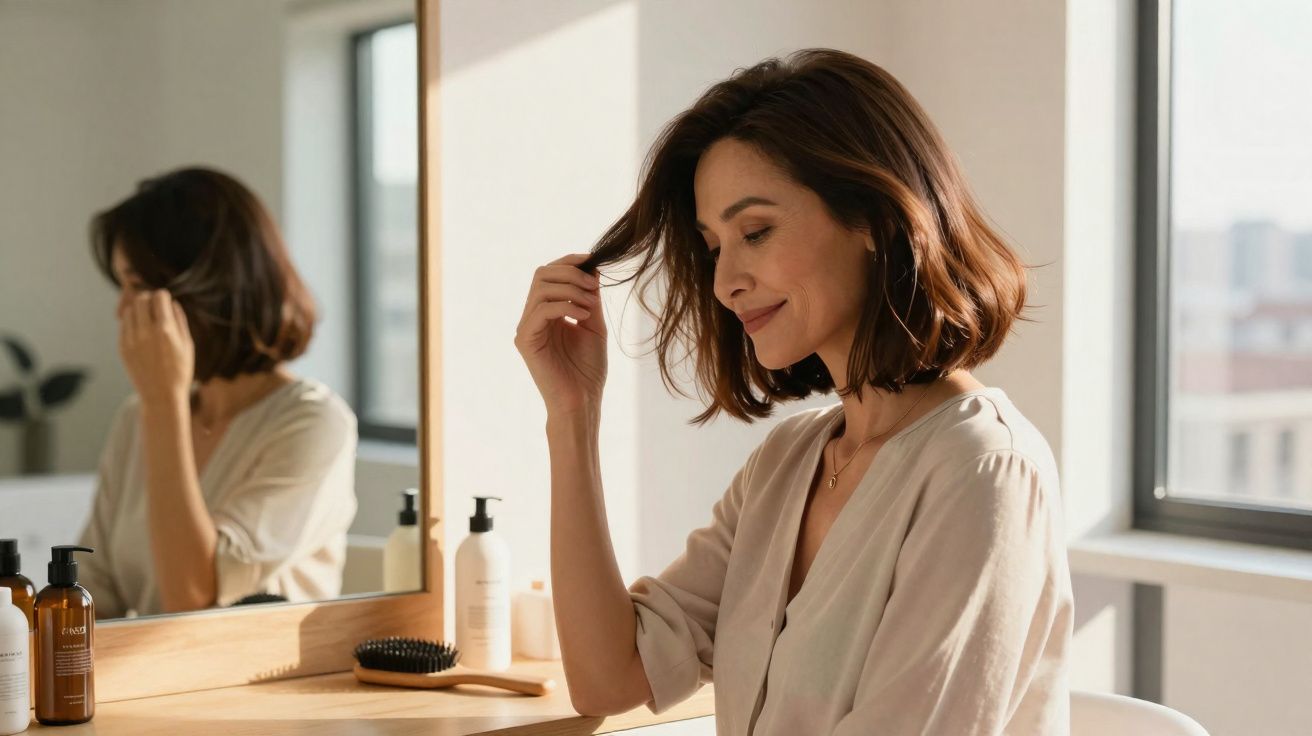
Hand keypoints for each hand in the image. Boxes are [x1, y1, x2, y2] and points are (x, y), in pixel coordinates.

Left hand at [119, 290, 194, 407]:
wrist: (161, 396)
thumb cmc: (180, 371)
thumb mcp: (188, 345)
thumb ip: (180, 321)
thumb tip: (173, 303)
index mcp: (165, 330)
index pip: (159, 297)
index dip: (163, 295)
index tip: (165, 299)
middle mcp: (146, 332)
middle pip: (141, 299)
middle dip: (149, 299)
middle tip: (154, 306)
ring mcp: (132, 340)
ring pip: (129, 311)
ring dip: (138, 310)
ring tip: (147, 318)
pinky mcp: (123, 348)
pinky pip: (124, 325)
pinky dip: (132, 323)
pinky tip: (141, 331)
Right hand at [514, 253, 607, 416]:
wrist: (582, 401)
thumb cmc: (588, 370)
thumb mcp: (593, 325)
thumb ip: (589, 298)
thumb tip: (592, 268)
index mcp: (547, 312)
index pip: (550, 274)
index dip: (569, 262)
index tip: (592, 259)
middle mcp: (533, 317)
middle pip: (542, 274)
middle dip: (570, 272)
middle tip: (593, 285)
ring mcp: (526, 328)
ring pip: (540, 289)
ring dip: (570, 289)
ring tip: (590, 304)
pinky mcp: (525, 341)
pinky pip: (540, 310)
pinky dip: (564, 306)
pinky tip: (582, 315)